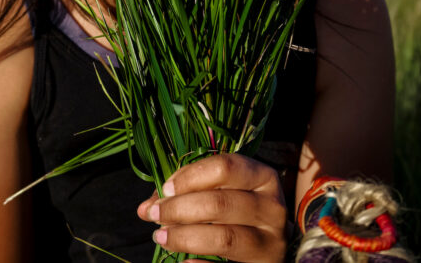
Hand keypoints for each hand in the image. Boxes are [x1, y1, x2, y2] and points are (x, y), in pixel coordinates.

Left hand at [136, 153, 288, 262]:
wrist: (268, 243)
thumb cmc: (240, 210)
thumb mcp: (224, 190)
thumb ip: (190, 190)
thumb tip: (148, 206)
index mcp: (263, 177)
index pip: (225, 168)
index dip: (190, 177)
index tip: (166, 188)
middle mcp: (272, 208)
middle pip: (220, 203)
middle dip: (179, 209)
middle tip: (154, 214)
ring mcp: (270, 241)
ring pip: (223, 238)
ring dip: (184, 237)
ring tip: (160, 236)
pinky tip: (182, 262)